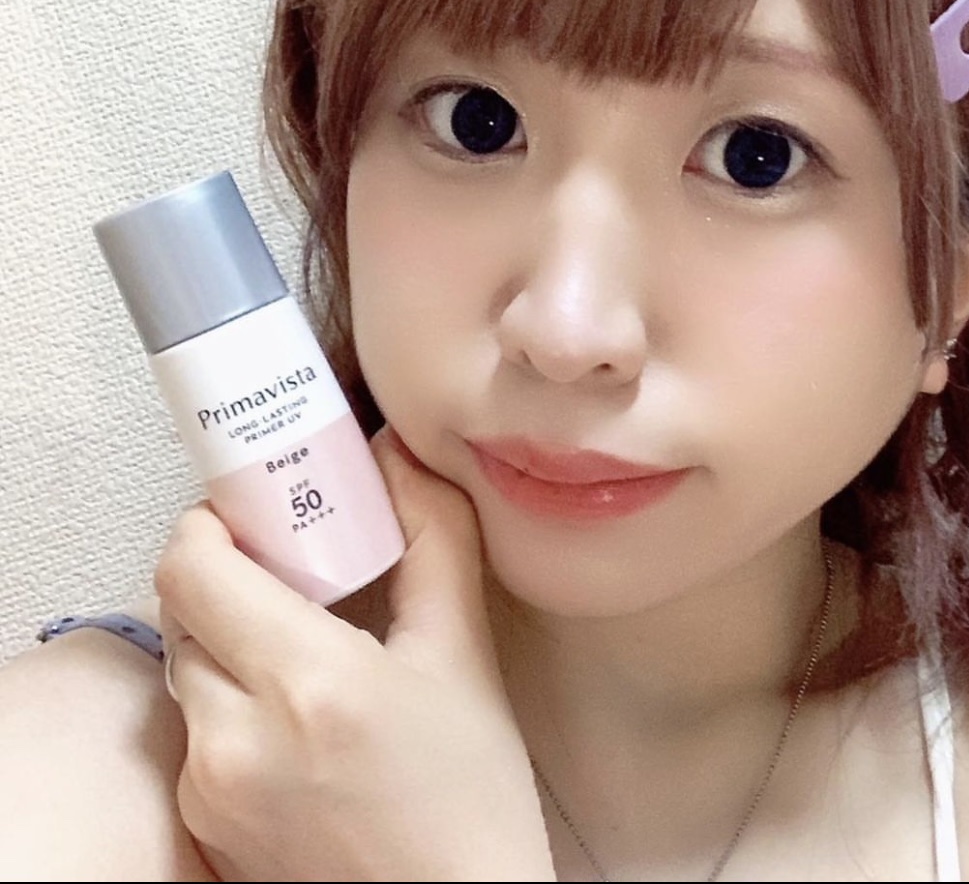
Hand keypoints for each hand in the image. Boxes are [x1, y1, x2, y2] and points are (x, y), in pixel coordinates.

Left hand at [155, 428, 554, 881]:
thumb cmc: (469, 800)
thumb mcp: (464, 655)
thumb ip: (434, 539)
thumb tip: (399, 460)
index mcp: (306, 682)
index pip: (193, 568)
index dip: (211, 522)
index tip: (257, 509)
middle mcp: (236, 739)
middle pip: (181, 611)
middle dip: (225, 572)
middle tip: (287, 560)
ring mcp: (210, 790)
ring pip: (186, 670)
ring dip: (225, 635)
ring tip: (297, 634)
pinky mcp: (203, 826)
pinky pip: (195, 728)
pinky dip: (229, 696)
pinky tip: (292, 705)